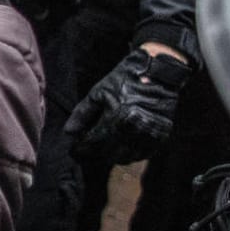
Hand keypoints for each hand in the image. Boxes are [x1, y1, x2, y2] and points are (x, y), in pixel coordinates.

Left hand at [66, 45, 191, 163]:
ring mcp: (149, 134)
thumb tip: (68, 132)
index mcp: (116, 117)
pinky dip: (130, 155)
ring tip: (102, 150)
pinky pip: (142, 155)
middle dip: (94, 154)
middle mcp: (134, 129)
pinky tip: (120, 149)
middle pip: (108, 153)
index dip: (81, 148)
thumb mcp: (98, 93)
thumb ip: (82, 113)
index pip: (93, 142)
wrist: (157, 73)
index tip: (73, 150)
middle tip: (85, 152)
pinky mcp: (161, 136)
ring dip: (111, 157)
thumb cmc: (124, 80)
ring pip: (125, 157)